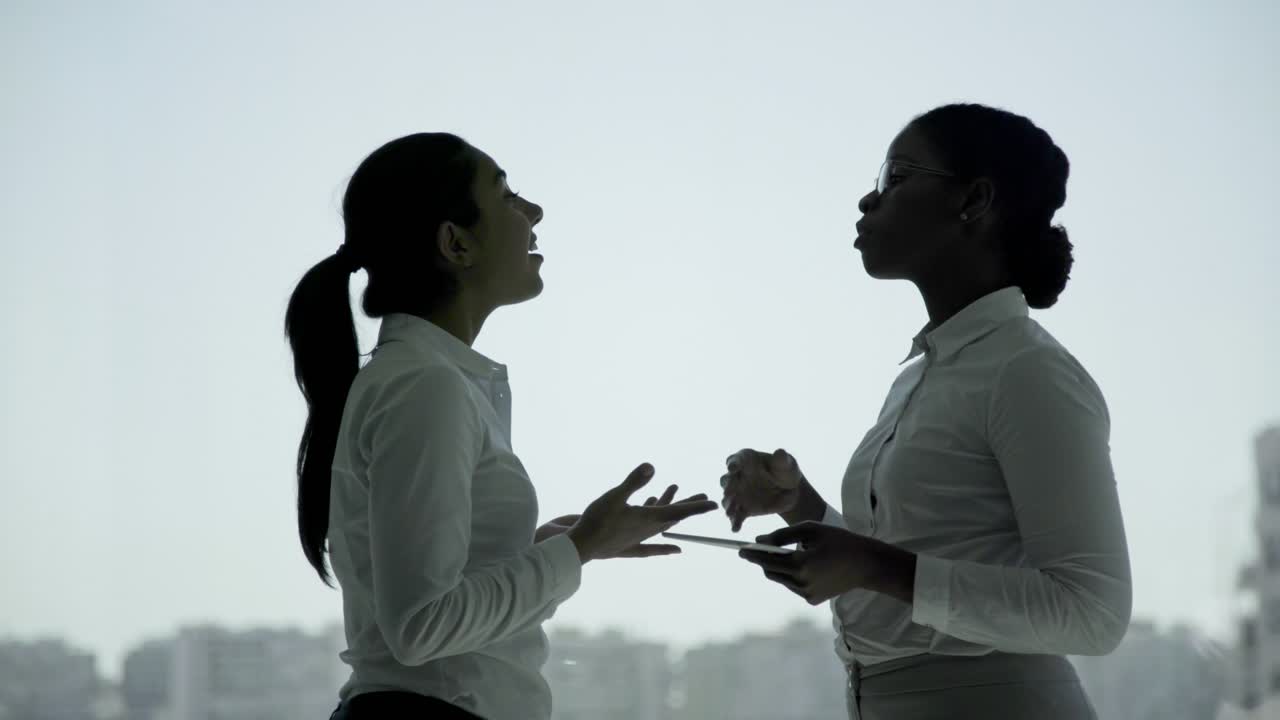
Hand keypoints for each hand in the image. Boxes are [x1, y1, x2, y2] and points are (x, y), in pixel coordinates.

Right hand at [537, 486, 701, 556]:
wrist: (579, 547)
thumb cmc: (595, 521)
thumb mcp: (614, 497)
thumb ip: (633, 482)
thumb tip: (652, 467)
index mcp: (648, 520)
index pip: (678, 512)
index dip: (696, 507)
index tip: (713, 504)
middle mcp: (647, 529)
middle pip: (673, 516)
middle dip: (688, 506)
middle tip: (704, 497)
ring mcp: (637, 536)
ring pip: (660, 521)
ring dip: (669, 507)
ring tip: (673, 490)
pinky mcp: (627, 540)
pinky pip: (649, 539)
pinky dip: (660, 538)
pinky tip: (669, 544)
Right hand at [721, 448, 803, 531]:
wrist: (789, 491)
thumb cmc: (785, 471)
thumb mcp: (786, 464)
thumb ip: (781, 460)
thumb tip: (780, 452)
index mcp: (745, 461)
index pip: (735, 460)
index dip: (733, 463)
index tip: (733, 468)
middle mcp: (737, 477)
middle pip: (727, 480)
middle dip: (727, 486)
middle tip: (729, 492)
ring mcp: (738, 494)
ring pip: (728, 499)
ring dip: (728, 506)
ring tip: (730, 513)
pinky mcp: (743, 509)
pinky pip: (737, 516)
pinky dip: (735, 522)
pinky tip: (736, 528)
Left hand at [737, 521, 916, 605]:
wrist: (867, 564)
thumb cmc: (839, 540)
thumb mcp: (810, 530)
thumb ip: (782, 535)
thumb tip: (758, 540)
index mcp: (800, 564)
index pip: (767, 560)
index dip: (751, 554)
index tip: (739, 550)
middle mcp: (801, 583)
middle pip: (770, 572)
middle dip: (762, 561)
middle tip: (755, 550)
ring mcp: (807, 594)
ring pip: (781, 579)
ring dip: (778, 567)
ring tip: (783, 554)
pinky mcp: (812, 600)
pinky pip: (793, 585)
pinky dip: (792, 575)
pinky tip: (804, 565)